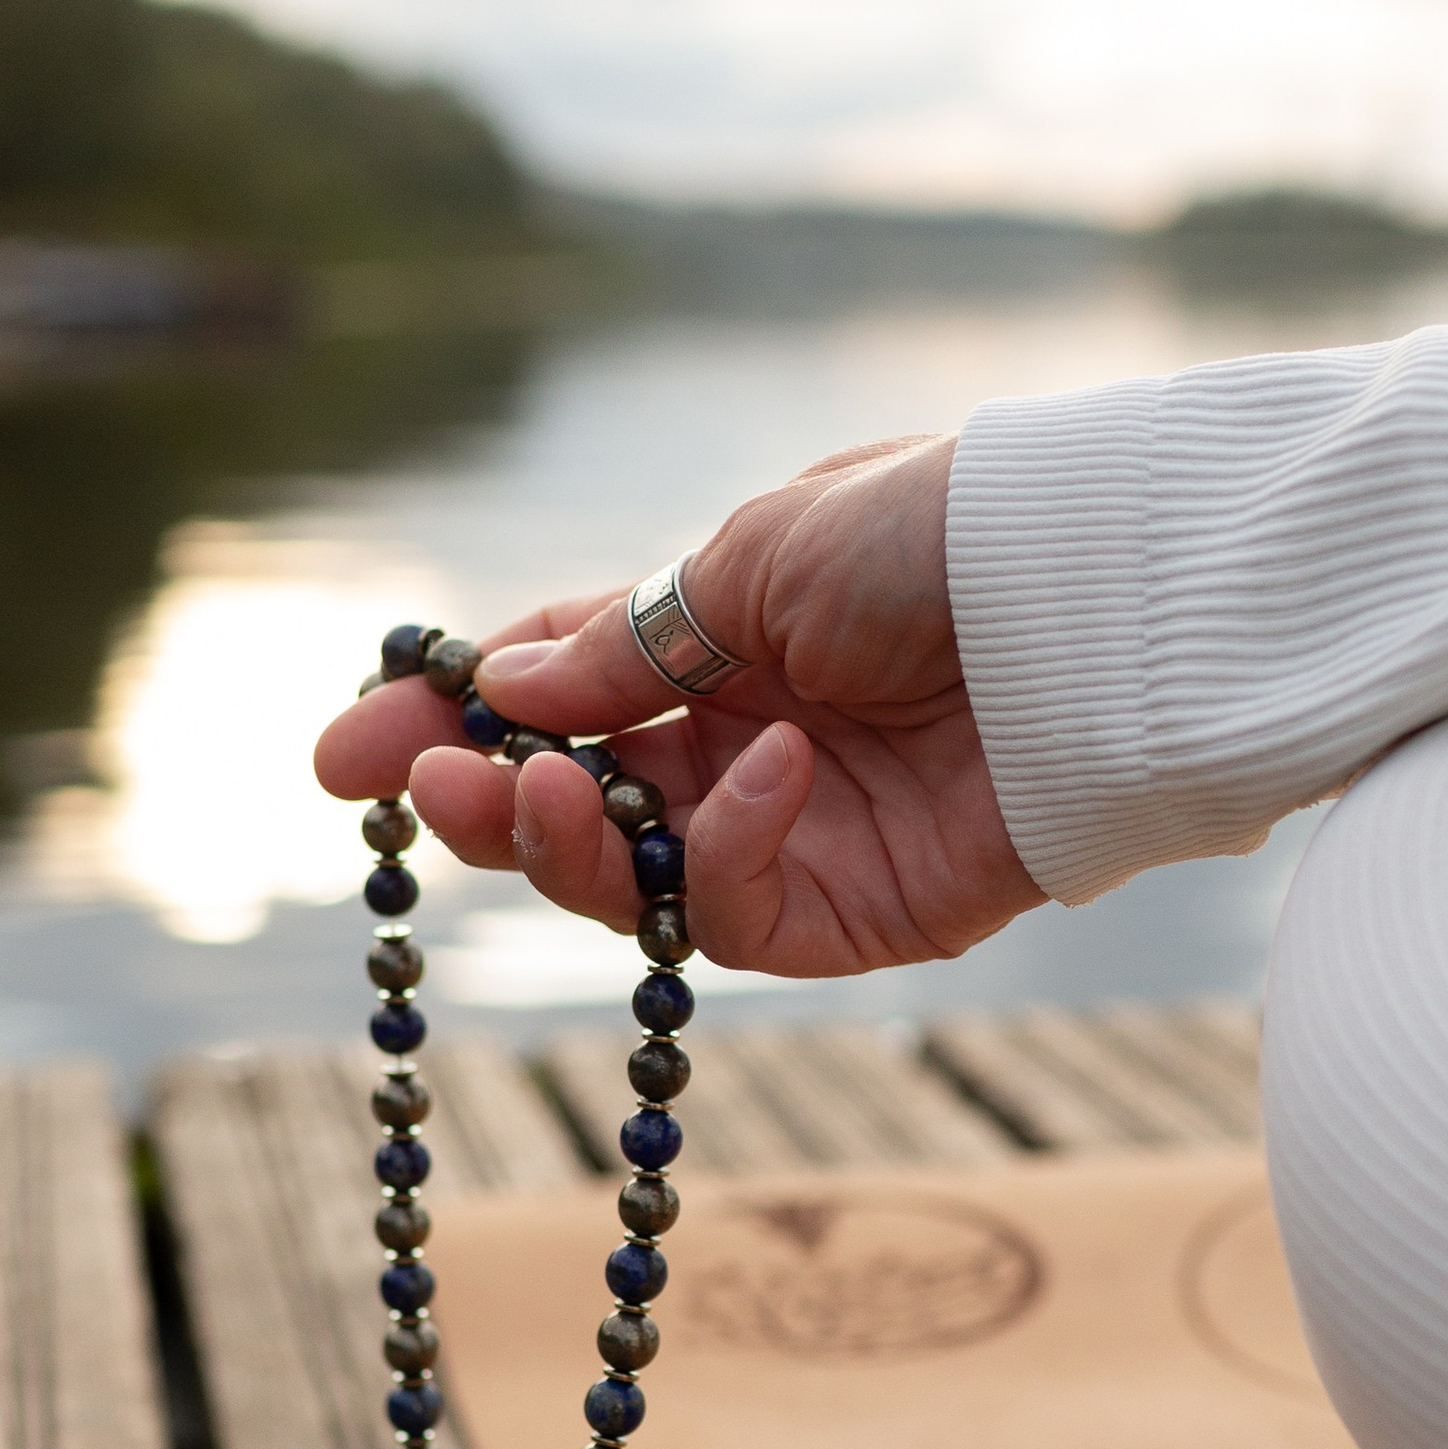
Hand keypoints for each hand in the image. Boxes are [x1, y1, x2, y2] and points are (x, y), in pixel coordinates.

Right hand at [311, 433, 1041, 973]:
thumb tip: (501, 694)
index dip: (451, 722)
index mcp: (719, 636)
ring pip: (630, 882)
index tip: (345, 750)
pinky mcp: (860, 914)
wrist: (1103, 598)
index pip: (556, 692)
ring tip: (543, 796)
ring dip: (564, 844)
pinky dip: (725, 852)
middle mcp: (745, 740)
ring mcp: (797, 834)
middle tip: (419, 792)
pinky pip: (740, 916)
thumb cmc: (941, 532)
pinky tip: (765, 776)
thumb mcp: (756, 558)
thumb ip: (625, 644)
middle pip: (575, 802)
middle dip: (480, 800)